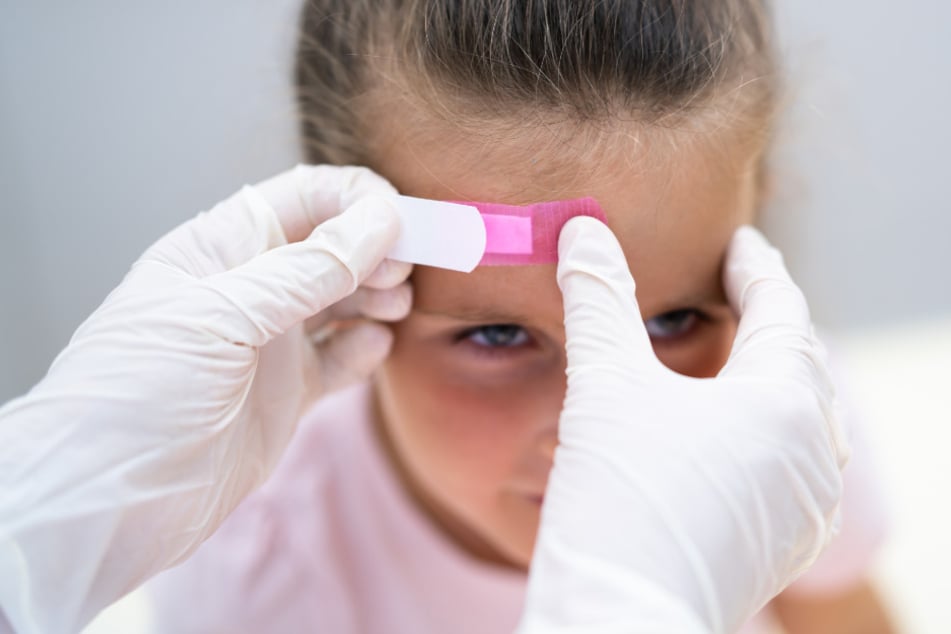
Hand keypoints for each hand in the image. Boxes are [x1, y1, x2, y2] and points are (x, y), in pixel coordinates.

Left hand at [0, 165, 410, 632]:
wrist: (107, 501)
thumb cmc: (135, 393)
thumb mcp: (220, 317)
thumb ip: (304, 271)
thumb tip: (377, 222)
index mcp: (219, 249)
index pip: (303, 199)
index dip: (357, 201)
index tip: (402, 220)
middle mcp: (249, 289)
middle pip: (332, 246)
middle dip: (376, 248)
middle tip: (404, 269)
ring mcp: (269, 343)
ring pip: (343, 298)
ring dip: (377, 294)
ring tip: (395, 305)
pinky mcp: (286, 393)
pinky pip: (340, 357)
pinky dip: (364, 348)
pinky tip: (373, 347)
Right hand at [518, 219, 848, 633]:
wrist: (623, 616)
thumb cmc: (621, 496)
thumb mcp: (605, 382)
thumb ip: (598, 297)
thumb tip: (580, 228)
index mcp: (785, 399)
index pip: (780, 307)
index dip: (755, 266)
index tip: (739, 241)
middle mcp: (812, 452)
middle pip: (801, 362)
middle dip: (770, 320)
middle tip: (740, 290)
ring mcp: (803, 506)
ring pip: (802, 419)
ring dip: (772, 378)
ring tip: (737, 357)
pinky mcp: (782, 545)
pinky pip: (790, 465)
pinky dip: (765, 431)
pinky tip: (732, 435)